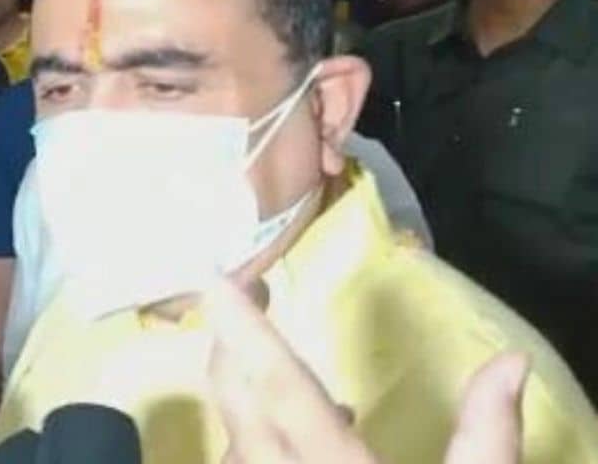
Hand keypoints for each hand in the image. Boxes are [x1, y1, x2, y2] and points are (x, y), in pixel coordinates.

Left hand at [201, 280, 528, 463]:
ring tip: (293, 387)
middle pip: (238, 404)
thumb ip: (487, 438)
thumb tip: (510, 362)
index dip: (245, 332)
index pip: (280, 388)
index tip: (213, 278)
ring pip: (233, 443)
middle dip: (231, 344)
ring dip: (248, 402)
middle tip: (245, 300)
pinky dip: (259, 447)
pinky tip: (299, 447)